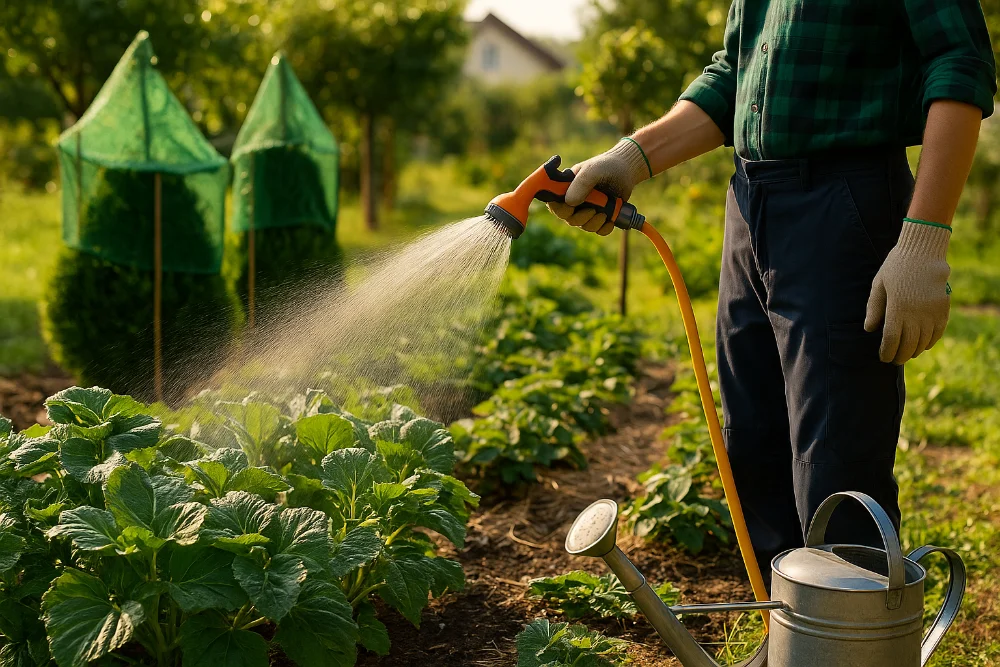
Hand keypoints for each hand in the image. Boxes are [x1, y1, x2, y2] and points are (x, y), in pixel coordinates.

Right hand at [546, 138, 649, 235]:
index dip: (558, 209)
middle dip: (580, 218)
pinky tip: (610, 221)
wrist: (628, 169)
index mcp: (566, 187)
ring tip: (605, 213)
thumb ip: (581, 183)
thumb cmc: (607, 165)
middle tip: (593, 210)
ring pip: (583, 225)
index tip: (570, 208)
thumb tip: (569, 202)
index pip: (554, 203)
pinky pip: (598, 230)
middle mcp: (574, 199)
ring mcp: (588, 209)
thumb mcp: (593, 170)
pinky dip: (604, 228)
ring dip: (593, 223)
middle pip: (568, 218)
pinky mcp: (600, 216)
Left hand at [864, 221, 951, 363]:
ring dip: (915, 351)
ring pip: (924, 341)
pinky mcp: (943, 308)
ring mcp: (931, 312)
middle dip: (900, 356)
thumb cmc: (896, 267)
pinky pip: (938, 332)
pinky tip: (923, 345)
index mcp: (897, 308)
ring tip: (907, 354)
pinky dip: (931, 342)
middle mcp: (916, 313)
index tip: (883, 358)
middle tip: (894, 361)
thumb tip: (869, 330)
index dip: (887, 352)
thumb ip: (874, 308)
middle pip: (909, 345)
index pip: (891, 339)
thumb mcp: (879, 285)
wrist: (923, 252)